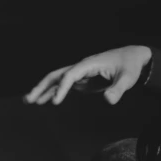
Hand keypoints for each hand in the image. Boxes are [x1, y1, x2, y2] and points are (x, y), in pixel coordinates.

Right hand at [23, 45, 151, 106]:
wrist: (132, 58)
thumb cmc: (130, 66)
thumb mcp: (127, 78)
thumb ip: (118, 89)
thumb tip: (109, 100)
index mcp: (89, 64)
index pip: (70, 75)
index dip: (62, 88)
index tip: (55, 102)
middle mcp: (81, 67)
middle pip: (56, 75)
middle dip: (42, 87)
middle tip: (28, 100)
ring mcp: (80, 73)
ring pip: (58, 80)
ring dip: (43, 90)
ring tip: (29, 101)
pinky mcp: (83, 80)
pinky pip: (64, 85)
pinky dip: (54, 92)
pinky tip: (46, 101)